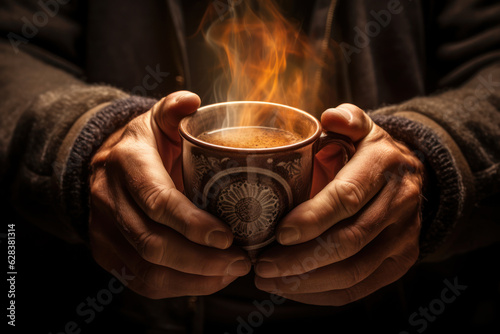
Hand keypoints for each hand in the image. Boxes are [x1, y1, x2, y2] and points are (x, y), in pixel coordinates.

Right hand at [89, 91, 250, 298]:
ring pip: (147, 269)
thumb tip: (193, 100)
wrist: (105, 164)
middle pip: (153, 243)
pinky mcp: (107, 252)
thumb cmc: (145, 143)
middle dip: (201, 259)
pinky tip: (209, 280)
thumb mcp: (156, 119)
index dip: (192, 224)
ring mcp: (104, 230)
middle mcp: (109, 199)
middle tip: (241, 260)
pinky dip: (179, 287)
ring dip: (195, 278)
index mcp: (127, 162)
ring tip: (232, 271)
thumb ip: (174, 108)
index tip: (228, 237)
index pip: (157, 200)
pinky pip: (142, 281)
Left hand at [254, 104, 423, 305]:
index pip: (348, 196)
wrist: (411, 176)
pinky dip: (324, 294)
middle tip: (262, 264)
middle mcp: (400, 203)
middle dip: (301, 258)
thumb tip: (330, 117)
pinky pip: (361, 287)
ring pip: (354, 271)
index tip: (279, 233)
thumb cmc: (369, 152)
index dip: (313, 218)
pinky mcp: (401, 261)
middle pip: (348, 240)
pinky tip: (294, 289)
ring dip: (307, 281)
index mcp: (383, 165)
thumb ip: (346, 118)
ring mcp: (404, 237)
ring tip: (269, 280)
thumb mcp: (362, 126)